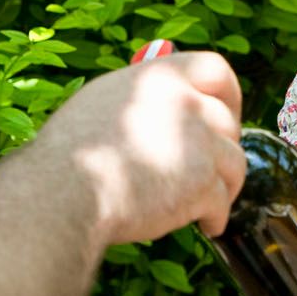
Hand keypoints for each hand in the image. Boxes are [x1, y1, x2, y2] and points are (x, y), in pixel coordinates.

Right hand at [37, 52, 246, 244]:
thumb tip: (173, 102)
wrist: (62, 193)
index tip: (226, 116)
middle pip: (228, 123)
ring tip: (207, 204)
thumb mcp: (105, 101)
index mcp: (160, 76)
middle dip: (223, 149)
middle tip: (211, 169)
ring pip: (234, 163)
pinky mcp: (200, 182)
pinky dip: (215, 216)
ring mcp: (197, 141)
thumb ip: (146, 97)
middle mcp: (185, 101)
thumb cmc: (71, 154)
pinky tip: (206, 224)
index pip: (215, 70)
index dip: (228, 96)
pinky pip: (222, 201)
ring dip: (224, 186)